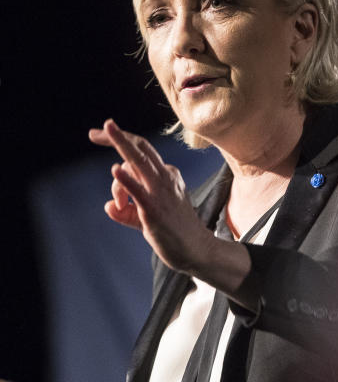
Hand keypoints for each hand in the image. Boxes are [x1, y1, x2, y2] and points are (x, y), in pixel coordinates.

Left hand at [88, 119, 215, 274]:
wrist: (197, 250)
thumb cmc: (175, 233)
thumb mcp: (147, 217)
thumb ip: (126, 211)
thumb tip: (109, 206)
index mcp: (167, 176)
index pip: (142, 154)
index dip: (122, 140)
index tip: (101, 134)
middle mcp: (165, 178)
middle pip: (141, 148)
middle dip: (117, 137)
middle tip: (96, 132)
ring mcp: (161, 192)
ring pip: (138, 161)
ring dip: (120, 145)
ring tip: (105, 156)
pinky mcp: (154, 208)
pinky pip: (138, 189)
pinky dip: (126, 180)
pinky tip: (115, 171)